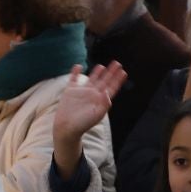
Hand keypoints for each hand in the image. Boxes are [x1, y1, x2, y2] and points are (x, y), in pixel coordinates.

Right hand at [51, 62, 125, 176]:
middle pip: (104, 81)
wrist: (67, 128)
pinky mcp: (70, 91)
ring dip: (96, 72)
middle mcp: (92, 94)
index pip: (111, 88)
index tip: (123, 72)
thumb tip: (107, 92)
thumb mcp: (97, 115)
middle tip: (117, 63)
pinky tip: (78, 66)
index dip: (117, 80)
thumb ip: (104, 104)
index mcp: (100, 100)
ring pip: (91, 79)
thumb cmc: (83, 124)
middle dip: (111, 73)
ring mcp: (82, 92)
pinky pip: (74, 79)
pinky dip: (76, 72)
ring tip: (102, 66)